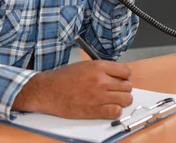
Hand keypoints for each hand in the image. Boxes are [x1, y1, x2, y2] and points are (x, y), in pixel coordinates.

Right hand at [13, 60, 132, 118]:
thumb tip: (118, 75)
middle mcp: (101, 80)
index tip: (122, 79)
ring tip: (115, 100)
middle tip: (117, 90)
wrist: (48, 90)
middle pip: (127, 86)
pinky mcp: (94, 110)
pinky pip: (116, 112)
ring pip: (126, 99)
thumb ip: (103, 69)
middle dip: (124, 88)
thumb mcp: (85, 65)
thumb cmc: (64, 78)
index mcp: (99, 66)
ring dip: (122, 100)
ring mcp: (99, 96)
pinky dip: (115, 111)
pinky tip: (109, 108)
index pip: (126, 71)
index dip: (125, 76)